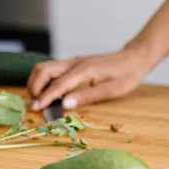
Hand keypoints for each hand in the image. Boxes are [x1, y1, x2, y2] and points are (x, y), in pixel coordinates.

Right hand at [28, 47, 151, 110]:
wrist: (134, 59)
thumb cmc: (126, 76)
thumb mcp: (111, 91)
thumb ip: (86, 97)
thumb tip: (64, 105)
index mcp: (84, 70)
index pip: (57, 84)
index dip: (45, 97)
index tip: (35, 109)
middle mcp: (74, 63)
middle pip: (42, 70)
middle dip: (34, 88)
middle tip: (35, 105)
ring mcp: (72, 61)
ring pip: (44, 67)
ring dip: (36, 83)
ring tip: (39, 100)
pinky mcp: (73, 63)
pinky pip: (51, 69)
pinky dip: (44, 80)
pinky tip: (49, 93)